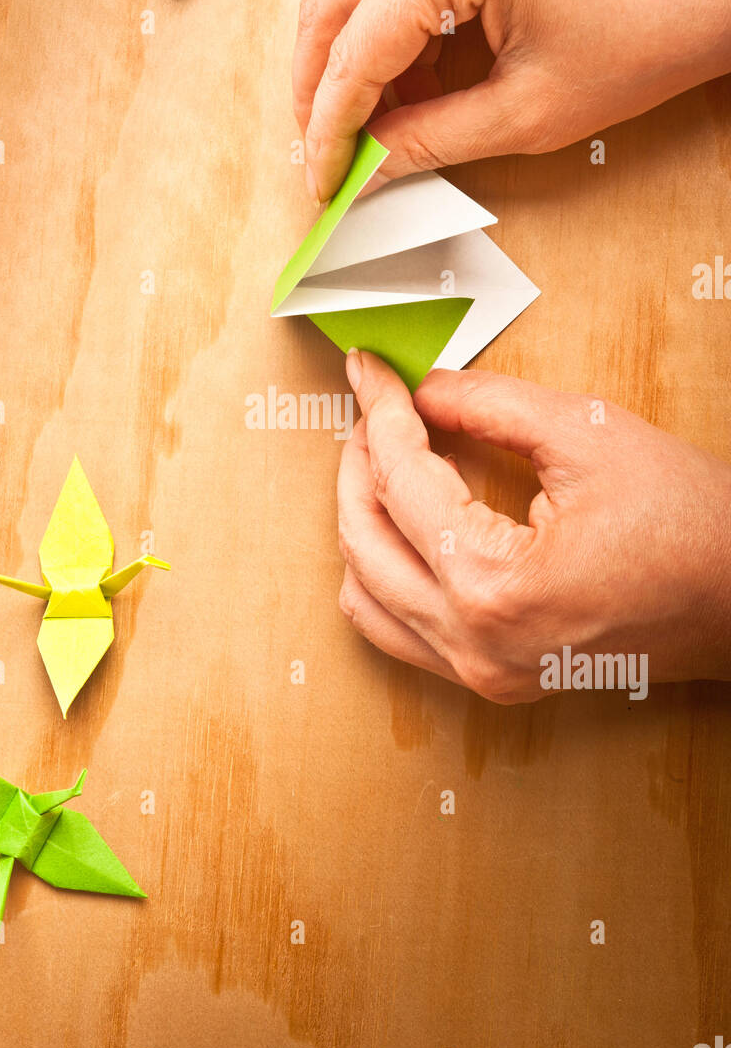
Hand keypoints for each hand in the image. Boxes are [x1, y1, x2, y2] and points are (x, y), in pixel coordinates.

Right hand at [295, 0, 730, 201]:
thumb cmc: (644, 30)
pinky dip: (385, 30)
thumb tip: (362, 171)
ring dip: (348, 61)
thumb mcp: (525, 113)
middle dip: (318, 91)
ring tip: (366, 130)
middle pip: (329, 6)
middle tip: (323, 157)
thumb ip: (427, 143)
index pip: (354, 53)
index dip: (329, 130)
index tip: (323, 181)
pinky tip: (402, 87)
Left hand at [337, 351, 730, 702]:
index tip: (370, 369)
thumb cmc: (690, 525)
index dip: (380, 411)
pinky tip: (412, 523)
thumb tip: (423, 389)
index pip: (400, 482)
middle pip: (364, 541)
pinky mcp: (495, 678)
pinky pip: (401, 630)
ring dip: (364, 520)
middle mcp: (474, 644)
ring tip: (387, 459)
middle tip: (375, 407)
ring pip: (366, 595)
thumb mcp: (587, 434)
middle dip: (357, 462)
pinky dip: (387, 572)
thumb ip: (488, 405)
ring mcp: (481, 672)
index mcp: (493, 587)